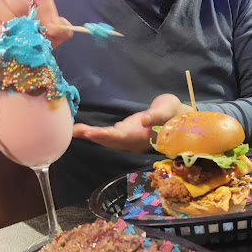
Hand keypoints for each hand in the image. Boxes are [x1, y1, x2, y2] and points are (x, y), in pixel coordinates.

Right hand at [0, 0, 71, 47]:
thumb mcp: (52, 25)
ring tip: (31, 44)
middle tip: (40, 36)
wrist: (16, 36)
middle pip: (18, 2)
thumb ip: (61, 27)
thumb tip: (62, 29)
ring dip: (22, 35)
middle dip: (32, 22)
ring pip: (8, 19)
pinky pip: (0, 33)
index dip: (47, 11)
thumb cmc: (37, 26)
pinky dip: (11, 42)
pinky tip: (19, 46)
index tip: (54, 29)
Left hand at [73, 94, 192, 152]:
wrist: (177, 119)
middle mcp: (132, 141)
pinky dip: (94, 133)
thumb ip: (156, 115)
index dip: (106, 136)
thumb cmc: (174, 112)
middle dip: (92, 136)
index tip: (91, 133)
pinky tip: (82, 130)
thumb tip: (144, 120)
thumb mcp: (167, 110)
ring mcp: (128, 138)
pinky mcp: (125, 132)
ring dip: (90, 136)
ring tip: (73, 131)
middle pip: (110, 141)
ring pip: (107, 140)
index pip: (121, 137)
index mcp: (142, 136)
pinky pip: (107, 135)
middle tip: (74, 131)